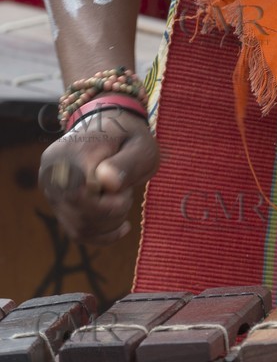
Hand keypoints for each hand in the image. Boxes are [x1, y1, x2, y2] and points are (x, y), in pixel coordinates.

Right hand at [39, 109, 158, 244]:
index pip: (80, 197)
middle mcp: (52, 174)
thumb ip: (128, 163)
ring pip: (79, 228)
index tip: (125, 188)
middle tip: (126, 189)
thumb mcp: (141, 144)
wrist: (109, 127)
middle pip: (80, 217)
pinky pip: (77, 233)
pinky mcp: (58, 205)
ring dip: (110, 221)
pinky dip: (103, 234)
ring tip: (121, 196)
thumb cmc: (129, 136)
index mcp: (70, 154)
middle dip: (113, 212)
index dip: (109, 204)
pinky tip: (123, 225)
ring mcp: (52, 191)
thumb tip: (107, 183)